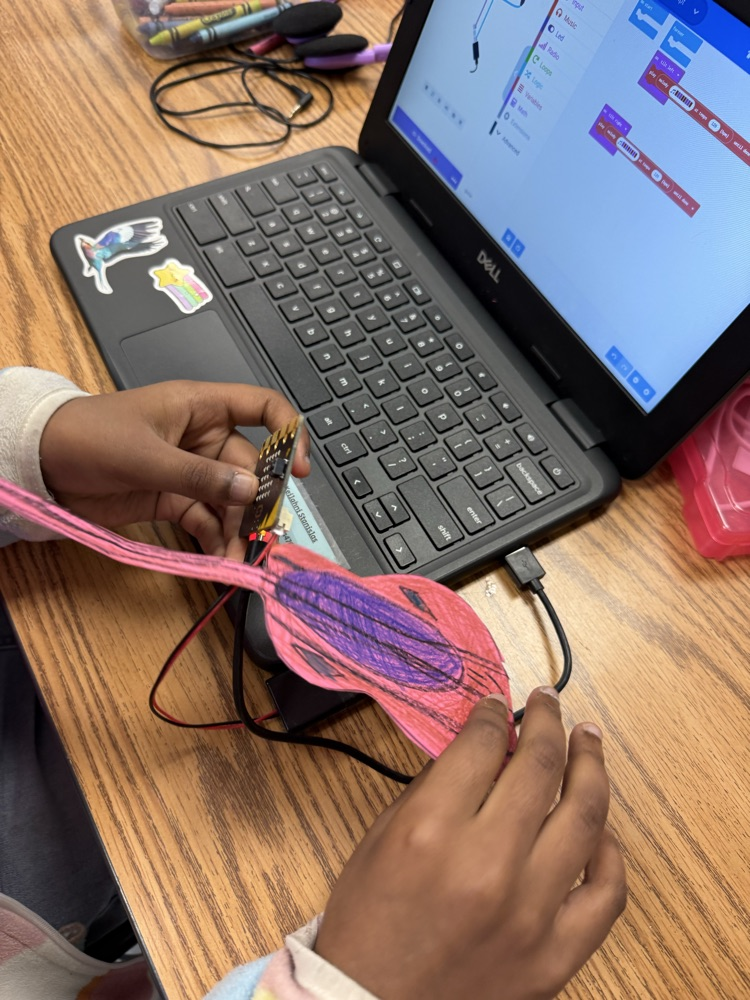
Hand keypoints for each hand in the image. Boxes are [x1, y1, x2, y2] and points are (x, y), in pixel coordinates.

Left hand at [39, 379, 309, 559]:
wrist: (40, 464)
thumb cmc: (89, 437)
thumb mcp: (146, 455)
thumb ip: (199, 476)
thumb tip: (249, 491)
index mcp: (200, 407)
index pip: (262, 406)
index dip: (287, 433)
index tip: (298, 470)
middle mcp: (203, 437)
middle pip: (251, 466)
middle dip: (259, 501)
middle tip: (263, 533)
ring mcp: (190, 470)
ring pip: (230, 499)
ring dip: (238, 528)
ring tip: (239, 558)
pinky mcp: (174, 498)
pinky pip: (207, 518)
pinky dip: (215, 538)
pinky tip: (220, 558)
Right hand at [315, 687, 625, 999]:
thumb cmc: (369, 923)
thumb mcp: (381, 838)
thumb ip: (434, 787)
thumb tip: (484, 746)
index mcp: (431, 832)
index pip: (483, 745)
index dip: (495, 714)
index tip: (501, 705)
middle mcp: (487, 866)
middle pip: (540, 767)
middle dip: (547, 722)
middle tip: (548, 704)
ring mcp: (530, 914)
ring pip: (585, 816)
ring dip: (590, 765)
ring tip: (587, 741)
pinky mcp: (555, 956)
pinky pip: (607, 891)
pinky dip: (609, 850)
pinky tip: (599, 826)